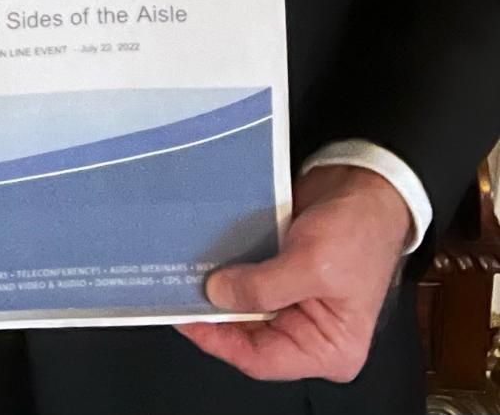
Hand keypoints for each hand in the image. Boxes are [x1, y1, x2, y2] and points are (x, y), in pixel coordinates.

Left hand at [177, 164, 411, 382]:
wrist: (367, 183)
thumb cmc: (359, 230)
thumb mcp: (312, 264)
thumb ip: (263, 287)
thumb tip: (216, 295)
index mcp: (328, 349)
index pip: (261, 359)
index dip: (220, 341)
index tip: (185, 319)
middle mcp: (309, 332)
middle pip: (249, 334)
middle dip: (215, 314)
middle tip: (176, 290)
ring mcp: (294, 302)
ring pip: (243, 305)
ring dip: (216, 289)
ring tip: (182, 273)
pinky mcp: (282, 272)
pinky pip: (247, 278)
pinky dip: (227, 268)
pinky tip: (204, 256)